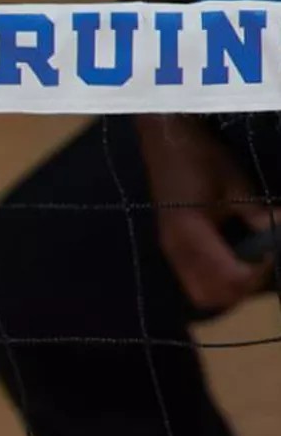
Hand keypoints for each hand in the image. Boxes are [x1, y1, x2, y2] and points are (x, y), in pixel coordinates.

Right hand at [145, 119, 274, 313]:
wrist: (166, 139)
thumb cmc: (201, 158)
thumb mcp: (238, 187)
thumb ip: (261, 218)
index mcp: (190, 234)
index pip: (231, 277)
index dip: (259, 273)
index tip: (273, 253)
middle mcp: (175, 249)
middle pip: (211, 295)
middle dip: (242, 290)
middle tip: (263, 265)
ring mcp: (170, 249)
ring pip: (201, 291)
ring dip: (228, 289)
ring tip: (251, 266)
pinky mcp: (171, 245)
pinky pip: (194, 279)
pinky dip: (216, 280)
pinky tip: (235, 260)